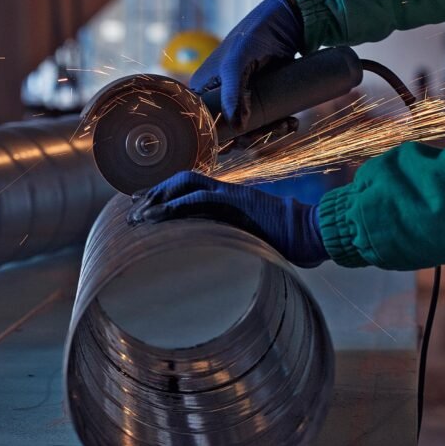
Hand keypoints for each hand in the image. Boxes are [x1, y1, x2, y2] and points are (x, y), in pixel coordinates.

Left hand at [129, 171, 327, 267]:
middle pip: (182, 180)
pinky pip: (200, 198)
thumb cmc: (289, 243)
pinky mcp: (237, 202)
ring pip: (186, 185)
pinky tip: (158, 217)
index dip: (163, 194)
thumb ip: (233, 244)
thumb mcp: (253, 243)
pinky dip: (176, 205)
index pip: (190, 187)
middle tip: (132, 212)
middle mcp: (227, 192)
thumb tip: (217, 265)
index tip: (142, 208)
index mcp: (230, 199)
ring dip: (159, 198)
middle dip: (154, 194)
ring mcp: (232, 195)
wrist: (312, 233)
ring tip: (139, 216)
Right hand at [190, 0, 302, 130]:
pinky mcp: (259, 101)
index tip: (243, 138)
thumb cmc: (254, 34)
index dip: (221, 137)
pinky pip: (264, 123)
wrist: (287, 22)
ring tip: (289, 123)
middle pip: (229, 132)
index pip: (204, 123)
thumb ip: (233, 92)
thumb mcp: (238, 61)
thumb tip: (238, 127)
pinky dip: (278, 126)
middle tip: (275, 128)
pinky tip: (291, 122)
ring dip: (269, 133)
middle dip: (252, 136)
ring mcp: (239, 100)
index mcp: (202, 89)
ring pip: (249, 130)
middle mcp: (218, 98)